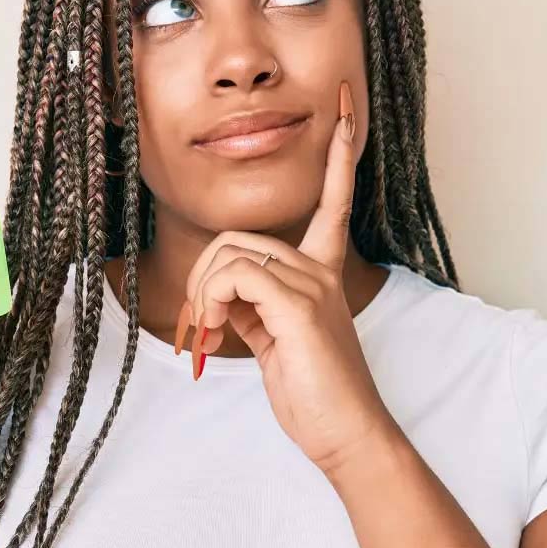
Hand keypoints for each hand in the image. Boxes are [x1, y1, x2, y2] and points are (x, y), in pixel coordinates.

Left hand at [178, 80, 396, 474]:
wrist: (346, 435)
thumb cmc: (314, 393)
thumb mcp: (274, 341)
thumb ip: (252, 305)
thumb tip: (220, 292)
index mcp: (320, 273)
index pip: (333, 200)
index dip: (340, 157)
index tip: (348, 113)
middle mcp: (321, 269)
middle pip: (236, 236)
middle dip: (201, 276)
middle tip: (198, 323)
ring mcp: (313, 285)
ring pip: (229, 252)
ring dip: (201, 295)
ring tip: (209, 335)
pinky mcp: (299, 306)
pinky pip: (235, 274)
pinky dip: (210, 302)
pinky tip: (214, 334)